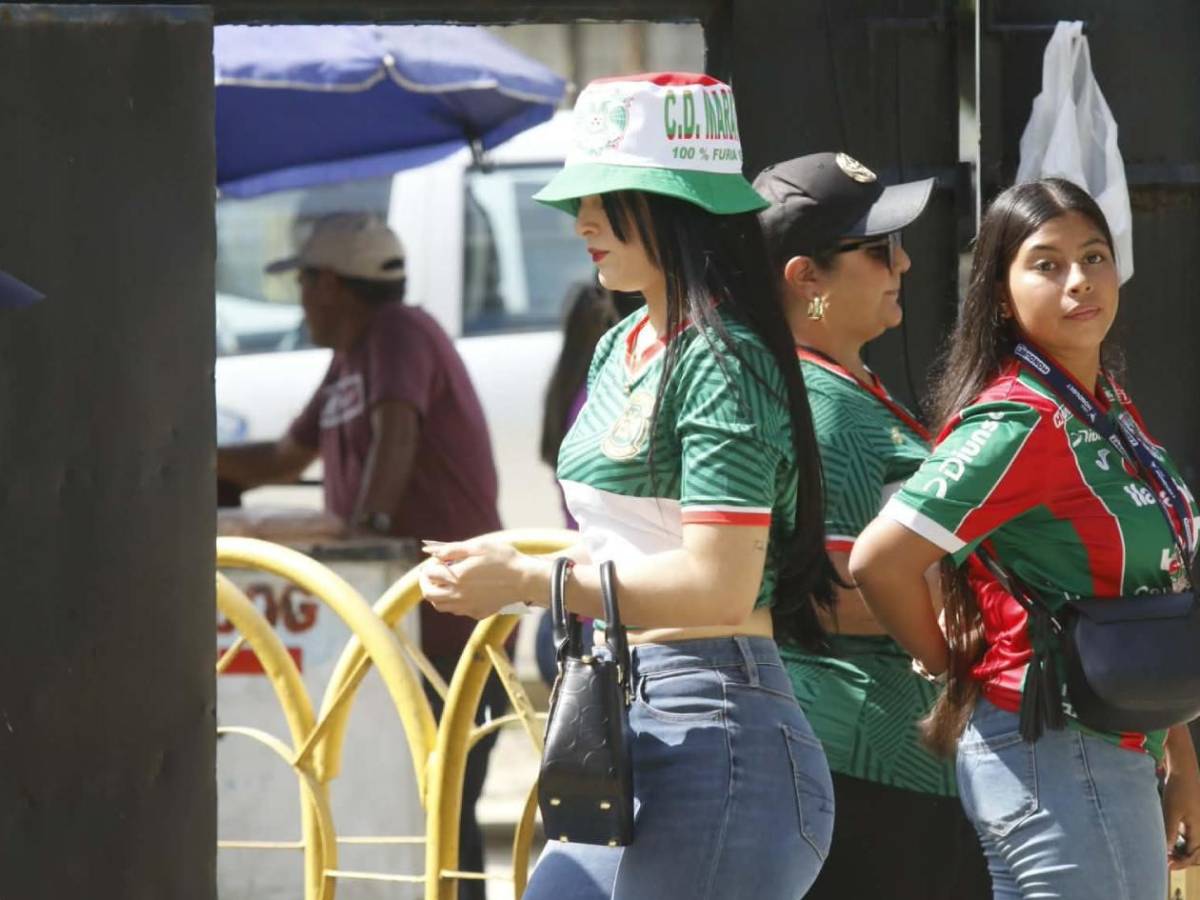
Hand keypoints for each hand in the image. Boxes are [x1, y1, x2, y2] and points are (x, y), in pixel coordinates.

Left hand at [419, 539, 547, 619]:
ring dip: (437, 594)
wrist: (525, 580)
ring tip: (446, 583)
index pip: (429, 574)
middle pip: (429, 594)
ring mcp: (468, 606)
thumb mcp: (478, 547)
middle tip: (433, 574)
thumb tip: (434, 554)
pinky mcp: (478, 612)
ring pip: (441, 606)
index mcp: (456, 577)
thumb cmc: (503, 559)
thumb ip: (453, 550)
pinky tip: (463, 592)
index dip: (430, 565)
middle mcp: (458, 595)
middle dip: (427, 582)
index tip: (437, 560)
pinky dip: (453, 602)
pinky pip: (458, 611)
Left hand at [1163, 769, 1199, 868]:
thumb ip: (1169, 832)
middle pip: (1195, 852)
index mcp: (1199, 830)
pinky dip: (1180, 841)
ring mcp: (1198, 824)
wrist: (1183, 772)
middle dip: (1182, 859)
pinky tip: (1169, 840)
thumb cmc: (1178, 791)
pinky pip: (1189, 836)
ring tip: (1166, 853)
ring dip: (1181, 851)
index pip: (1193, 855)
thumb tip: (1166, 850)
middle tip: (1166, 861)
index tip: (1167, 865)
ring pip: (1193, 845)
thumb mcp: (1171, 812)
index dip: (1181, 862)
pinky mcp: (1192, 819)